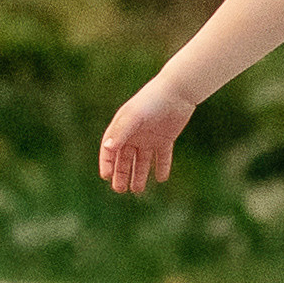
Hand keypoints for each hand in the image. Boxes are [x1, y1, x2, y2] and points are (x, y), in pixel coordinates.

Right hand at [99, 78, 194, 193]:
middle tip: (119, 190)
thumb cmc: (151, 101)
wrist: (177, 92)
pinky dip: (162, 167)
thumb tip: (108, 148)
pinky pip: (162, 157)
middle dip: (121, 174)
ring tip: (137, 190)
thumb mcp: (133, 117)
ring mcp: (149, 137)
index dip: (107, 163)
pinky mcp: (165, 139)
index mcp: (122, 127)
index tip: (106, 177)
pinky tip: (161, 179)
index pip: (110, 149)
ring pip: (142, 161)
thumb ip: (121, 132)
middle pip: (125, 159)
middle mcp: (134, 134)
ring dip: (139, 175)